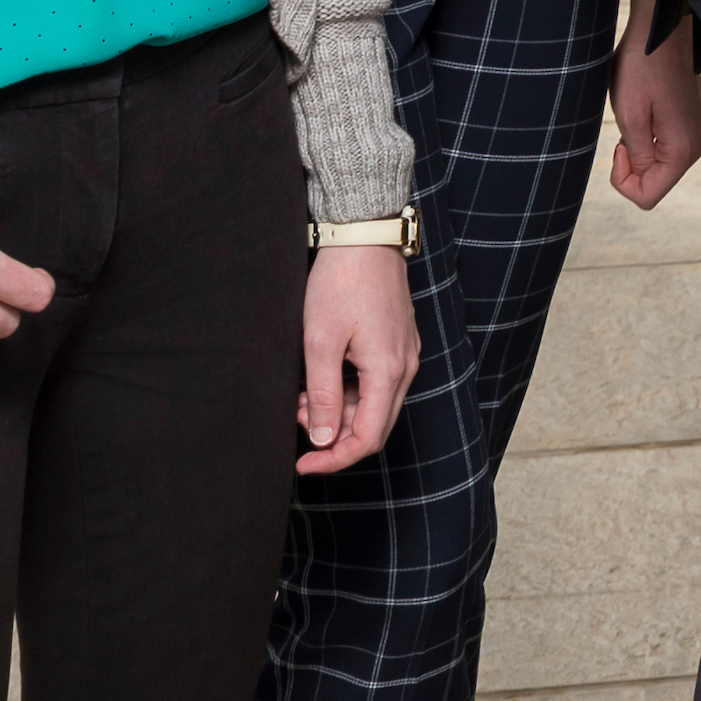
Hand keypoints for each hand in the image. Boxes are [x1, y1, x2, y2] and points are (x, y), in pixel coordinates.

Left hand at [296, 243, 418, 472]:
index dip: (334, 459)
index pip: (367, 438)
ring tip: (300, 395)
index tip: (303, 464)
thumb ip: (321, 395)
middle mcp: (405, 366)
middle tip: (295, 420)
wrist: (364, 236)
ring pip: (374, 403)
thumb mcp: (320, 342)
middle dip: (333, 435)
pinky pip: (376, 382)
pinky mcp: (398, 340)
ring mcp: (405, 352)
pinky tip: (320, 377)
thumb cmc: (341, 283)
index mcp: (389, 371)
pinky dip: (348, 391)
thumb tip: (322, 439)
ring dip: (338, 410)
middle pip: (374, 425)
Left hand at [609, 1, 700, 209]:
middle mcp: (697, 147)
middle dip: (631, 166)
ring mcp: (697, 135)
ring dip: (639, 151)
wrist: (660, 30)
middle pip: (655, 184)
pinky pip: (666, 151)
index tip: (617, 147)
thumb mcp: (630, 117)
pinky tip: (645, 113)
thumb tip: (642, 180)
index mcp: (683, 150)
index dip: (622, 180)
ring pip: (659, 168)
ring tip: (635, 117)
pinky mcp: (691, 124)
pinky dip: (648, 141)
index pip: (647, 196)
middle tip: (622, 133)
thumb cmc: (641, 68)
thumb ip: (637, 158)